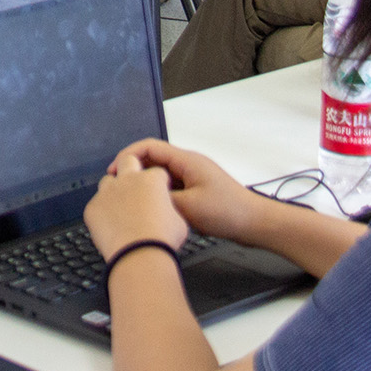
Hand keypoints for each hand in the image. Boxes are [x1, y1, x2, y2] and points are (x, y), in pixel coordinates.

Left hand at [84, 154, 187, 259]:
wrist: (139, 255)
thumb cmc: (162, 239)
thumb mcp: (179, 221)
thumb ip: (170, 209)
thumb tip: (165, 212)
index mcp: (152, 180)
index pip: (157, 172)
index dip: (159, 183)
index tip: (159, 193)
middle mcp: (128, 180)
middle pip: (127, 161)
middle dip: (131, 168)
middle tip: (134, 184)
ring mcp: (108, 192)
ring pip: (107, 181)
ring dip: (114, 190)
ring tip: (120, 208)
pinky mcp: (93, 207)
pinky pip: (96, 205)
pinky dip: (102, 212)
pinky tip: (110, 226)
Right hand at [91, 140, 264, 251]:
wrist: (254, 224)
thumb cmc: (228, 212)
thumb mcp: (189, 207)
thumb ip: (162, 199)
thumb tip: (141, 196)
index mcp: (186, 161)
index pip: (150, 147)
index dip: (129, 155)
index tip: (115, 170)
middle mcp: (188, 164)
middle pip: (153, 159)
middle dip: (135, 171)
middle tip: (119, 187)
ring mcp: (193, 177)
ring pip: (161, 175)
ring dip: (147, 185)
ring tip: (133, 200)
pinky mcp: (196, 191)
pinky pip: (171, 187)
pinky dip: (159, 195)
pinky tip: (154, 209)